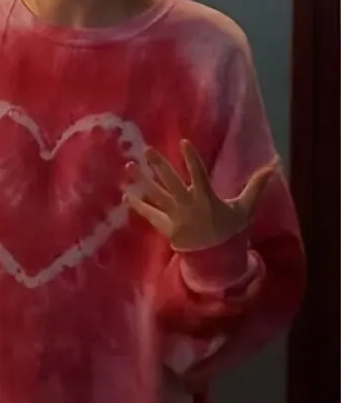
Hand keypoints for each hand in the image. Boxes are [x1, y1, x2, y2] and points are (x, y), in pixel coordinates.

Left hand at [123, 140, 277, 250]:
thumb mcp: (245, 207)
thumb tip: (275, 164)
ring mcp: (175, 216)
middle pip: (171, 181)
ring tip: (129, 167)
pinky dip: (139, 205)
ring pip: (156, 195)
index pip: (198, 173)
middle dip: (158, 165)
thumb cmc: (230, 229)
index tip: (183, 142)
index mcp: (207, 197)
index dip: (191, 158)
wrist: (217, 259)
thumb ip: (257, 184)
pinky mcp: (166, 228)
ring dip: (142, 181)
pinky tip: (127, 195)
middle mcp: (188, 205)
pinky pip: (150, 215)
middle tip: (146, 150)